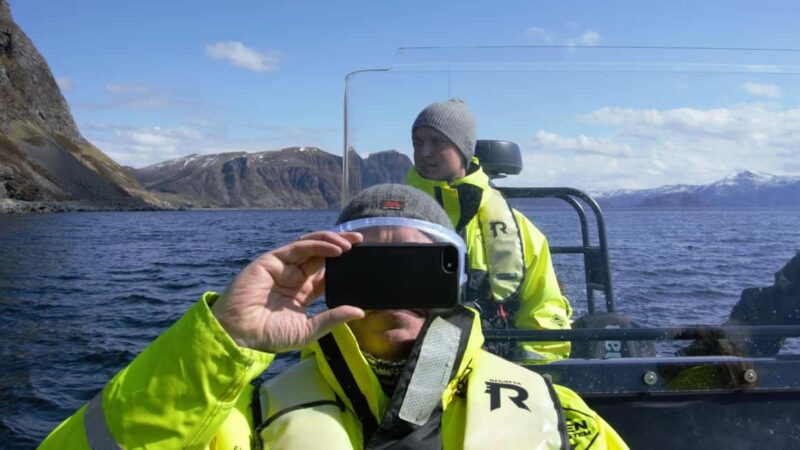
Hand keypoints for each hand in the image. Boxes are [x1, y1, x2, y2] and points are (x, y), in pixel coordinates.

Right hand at [211, 231, 364, 352]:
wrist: (239, 334)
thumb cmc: (268, 336)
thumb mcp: (308, 330)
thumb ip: (332, 319)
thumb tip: (359, 312)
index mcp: (301, 292)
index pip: (326, 273)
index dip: (343, 265)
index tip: (363, 261)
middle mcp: (293, 276)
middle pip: (321, 255)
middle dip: (342, 245)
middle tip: (361, 241)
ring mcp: (283, 267)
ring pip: (311, 245)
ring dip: (332, 240)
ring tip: (352, 241)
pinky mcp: (272, 260)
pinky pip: (299, 247)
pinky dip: (319, 244)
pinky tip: (336, 249)